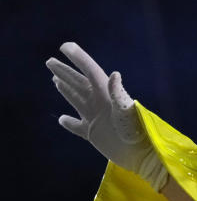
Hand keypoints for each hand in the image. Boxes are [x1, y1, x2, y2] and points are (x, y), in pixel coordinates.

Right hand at [46, 42, 167, 190]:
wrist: (142, 154)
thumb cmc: (138, 132)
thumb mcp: (127, 111)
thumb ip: (119, 94)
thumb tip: (114, 74)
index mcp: (107, 95)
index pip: (90, 72)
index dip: (78, 58)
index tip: (65, 46)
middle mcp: (100, 104)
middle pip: (79, 84)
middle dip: (65, 72)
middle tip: (50, 61)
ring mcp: (96, 118)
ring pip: (76, 100)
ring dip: (66, 89)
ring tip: (55, 79)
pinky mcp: (94, 134)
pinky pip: (77, 127)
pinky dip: (69, 123)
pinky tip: (62, 119)